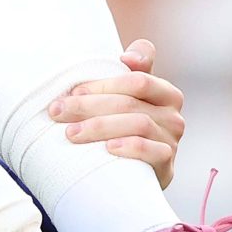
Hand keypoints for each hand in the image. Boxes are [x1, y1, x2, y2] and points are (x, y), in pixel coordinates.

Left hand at [47, 39, 186, 188]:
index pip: (138, 80)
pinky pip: (152, 151)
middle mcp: (173, 116)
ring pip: (138, 125)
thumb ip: (128, 72)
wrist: (131, 174)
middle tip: (58, 112)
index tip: (73, 92)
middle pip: (130, 103)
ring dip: (100, 127)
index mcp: (166, 93)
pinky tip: (108, 148)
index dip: (102, 85)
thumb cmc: (122, 127)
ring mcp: (171, 141)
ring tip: (71, 133)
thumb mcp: (125, 98)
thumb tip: (128, 57)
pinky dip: (129, 147)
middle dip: (89, 106)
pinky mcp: (167, 164)